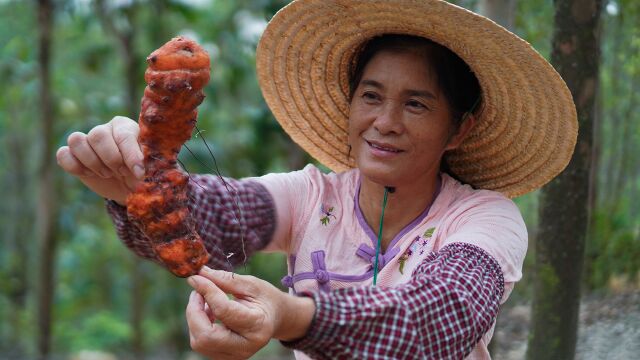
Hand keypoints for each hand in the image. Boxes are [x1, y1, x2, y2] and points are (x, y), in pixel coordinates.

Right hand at [56, 116, 143, 204]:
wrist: (129, 188)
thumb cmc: (141, 173)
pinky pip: (63, 154)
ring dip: (92, 162)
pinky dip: (74, 166)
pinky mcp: (73, 156)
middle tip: (121, 172)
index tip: (139, 172)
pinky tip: (89, 174)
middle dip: (111, 158)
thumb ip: (145, 160)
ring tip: (107, 174)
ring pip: (76, 140)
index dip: (130, 155)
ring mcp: (86, 141)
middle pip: (97, 135)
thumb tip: (139, 165)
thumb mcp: (149, 166)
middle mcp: (104, 129)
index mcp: (125, 126)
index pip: (123, 135)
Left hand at [186, 266, 314, 359]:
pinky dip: (198, 326)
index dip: (206, 291)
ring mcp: (235, 355)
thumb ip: (225, 280)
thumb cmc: (265, 299)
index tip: (196, 277)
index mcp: (257, 325)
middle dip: (194, 311)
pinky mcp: (225, 357)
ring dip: (195, 318)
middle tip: (197, 291)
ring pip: (199, 342)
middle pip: (206, 336)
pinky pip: (201, 344)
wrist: (276, 318)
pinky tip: (209, 313)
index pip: (223, 310)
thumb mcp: (251, 284)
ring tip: (205, 301)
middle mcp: (246, 346)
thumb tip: (199, 273)